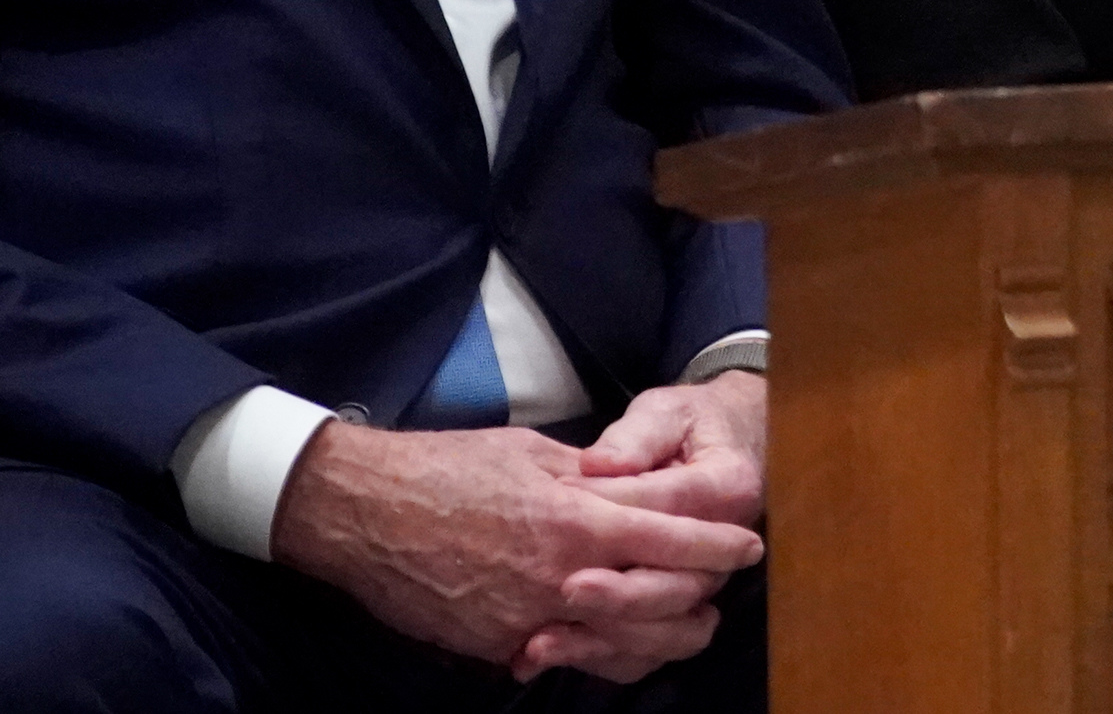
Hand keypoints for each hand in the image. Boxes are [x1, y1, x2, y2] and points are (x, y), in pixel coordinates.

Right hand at [269, 418, 758, 682]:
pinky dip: (591, 652)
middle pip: (658, 608)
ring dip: (656, 639)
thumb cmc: (447, 468)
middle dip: (701, 602)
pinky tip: (610, 638)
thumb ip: (590, 480)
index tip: (748, 545)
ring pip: (617, 647)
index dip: (717, 544)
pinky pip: (560, 658)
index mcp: (574, 517)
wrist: (364, 514)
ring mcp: (526, 618)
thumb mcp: (532, 454)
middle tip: (722, 592)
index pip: (670, 539)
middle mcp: (559, 575)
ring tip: (681, 622)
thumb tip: (632, 488)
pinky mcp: (495, 646)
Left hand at [513, 375, 771, 679]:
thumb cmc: (689, 425)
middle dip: (619, 594)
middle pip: (676, 587)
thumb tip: (596, 463)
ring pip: (665, 634)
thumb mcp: (665, 412)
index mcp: (728, 488)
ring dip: (604, 641)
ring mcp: (705, 589)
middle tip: (565, 588)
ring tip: (541, 643)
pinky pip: (647, 652)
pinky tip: (547, 655)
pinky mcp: (679, 613)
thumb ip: (634, 438)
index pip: (670, 506)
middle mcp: (725, 550)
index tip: (559, 502)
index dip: (614, 506)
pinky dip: (600, 659)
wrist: (726, 447)